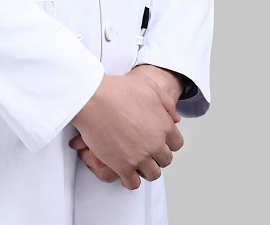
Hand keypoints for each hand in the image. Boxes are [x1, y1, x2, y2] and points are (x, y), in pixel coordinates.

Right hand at [71, 71, 183, 189]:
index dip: (167, 142)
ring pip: (152, 174)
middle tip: (147, 150)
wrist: (93, 99)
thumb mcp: (149, 87)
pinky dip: (131, 180)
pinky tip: (126, 172)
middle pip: (165, 160)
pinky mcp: (123, 166)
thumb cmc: (117, 90)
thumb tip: (175, 118)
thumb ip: (166, 102)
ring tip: (138, 162)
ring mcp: (140, 157)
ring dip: (146, 169)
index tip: (158, 140)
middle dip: (157, 155)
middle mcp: (155, 144)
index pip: (176, 144)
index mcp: (164, 126)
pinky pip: (133, 183)